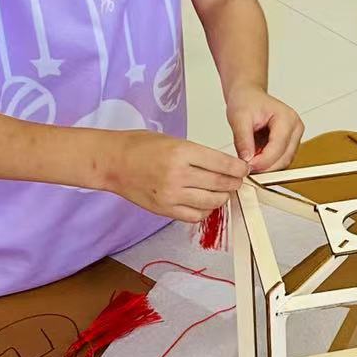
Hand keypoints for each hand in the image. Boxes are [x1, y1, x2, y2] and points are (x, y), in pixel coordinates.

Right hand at [102, 132, 247, 221]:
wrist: (112, 162)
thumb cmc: (139, 146)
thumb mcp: (174, 140)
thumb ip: (199, 155)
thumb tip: (225, 166)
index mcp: (181, 152)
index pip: (222, 164)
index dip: (238, 168)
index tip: (244, 169)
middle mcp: (177, 175)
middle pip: (220, 184)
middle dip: (234, 183)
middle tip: (236, 180)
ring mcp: (170, 195)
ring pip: (211, 202)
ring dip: (221, 197)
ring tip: (221, 191)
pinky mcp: (164, 209)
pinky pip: (194, 216)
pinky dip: (205, 210)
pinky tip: (204, 202)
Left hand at [225, 85, 303, 172]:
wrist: (248, 96)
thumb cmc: (246, 101)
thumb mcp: (239, 117)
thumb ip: (243, 139)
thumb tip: (247, 159)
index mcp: (287, 118)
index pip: (278, 147)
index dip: (263, 160)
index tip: (246, 165)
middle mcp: (295, 128)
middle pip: (284, 158)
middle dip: (264, 166)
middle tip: (245, 167)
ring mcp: (294, 137)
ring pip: (283, 162)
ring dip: (266, 166)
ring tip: (248, 160)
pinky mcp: (289, 144)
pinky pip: (280, 160)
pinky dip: (267, 163)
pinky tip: (254, 158)